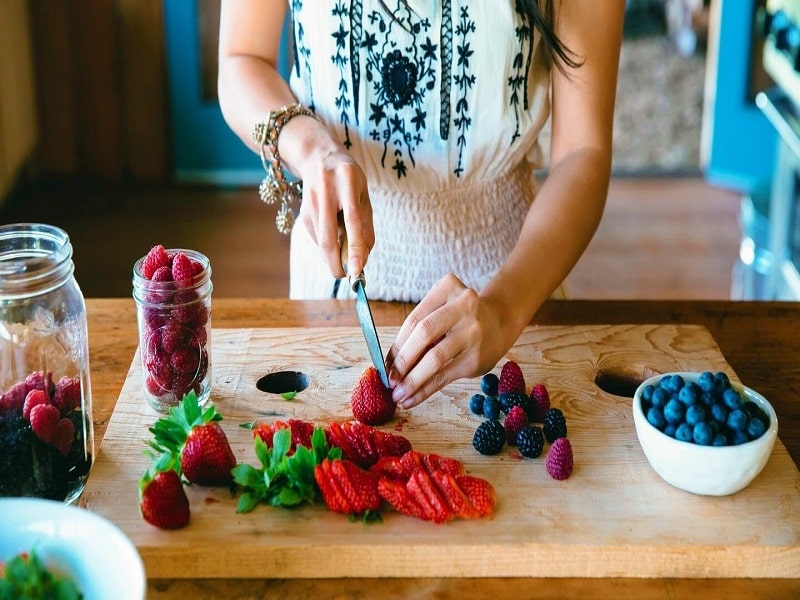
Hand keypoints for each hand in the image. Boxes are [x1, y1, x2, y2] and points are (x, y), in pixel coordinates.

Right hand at [295, 148, 373, 278]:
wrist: (317, 157)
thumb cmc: (348, 179)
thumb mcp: (363, 194)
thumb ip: (365, 225)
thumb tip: (362, 259)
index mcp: (347, 181)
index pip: (352, 220)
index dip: (354, 247)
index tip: (357, 271)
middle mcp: (325, 191)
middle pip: (327, 238)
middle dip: (336, 264)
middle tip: (347, 276)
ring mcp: (310, 203)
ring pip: (321, 242)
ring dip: (334, 256)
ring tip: (346, 252)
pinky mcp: (303, 213)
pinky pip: (318, 238)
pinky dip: (329, 245)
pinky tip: (335, 233)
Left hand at [386, 274, 505, 408]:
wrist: (500, 322)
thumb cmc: (460, 318)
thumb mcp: (443, 310)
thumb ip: (421, 329)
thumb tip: (390, 363)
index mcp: (448, 287)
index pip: (414, 319)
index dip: (396, 344)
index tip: (385, 364)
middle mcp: (464, 306)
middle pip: (423, 334)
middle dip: (402, 360)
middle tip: (390, 380)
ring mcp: (473, 331)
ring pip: (434, 359)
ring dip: (412, 380)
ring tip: (399, 394)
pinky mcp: (477, 357)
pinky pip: (445, 376)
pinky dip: (425, 390)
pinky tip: (413, 398)